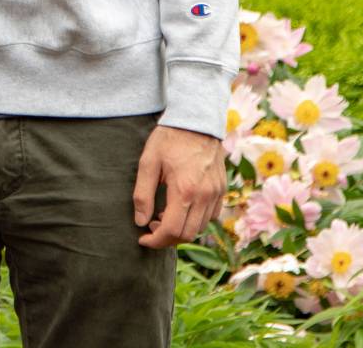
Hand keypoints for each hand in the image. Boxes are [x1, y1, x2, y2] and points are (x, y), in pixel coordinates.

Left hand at [132, 124, 224, 248]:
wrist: (197, 120)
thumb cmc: (169, 139)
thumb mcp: (148, 163)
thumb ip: (143, 195)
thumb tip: (141, 222)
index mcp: (185, 191)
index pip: (171, 231)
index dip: (155, 241)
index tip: (143, 238)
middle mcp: (204, 196)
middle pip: (187, 234)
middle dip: (167, 238)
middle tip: (151, 227)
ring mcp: (216, 193)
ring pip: (200, 228)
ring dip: (181, 229)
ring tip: (164, 216)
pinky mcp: (222, 189)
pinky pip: (211, 216)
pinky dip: (196, 220)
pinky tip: (182, 209)